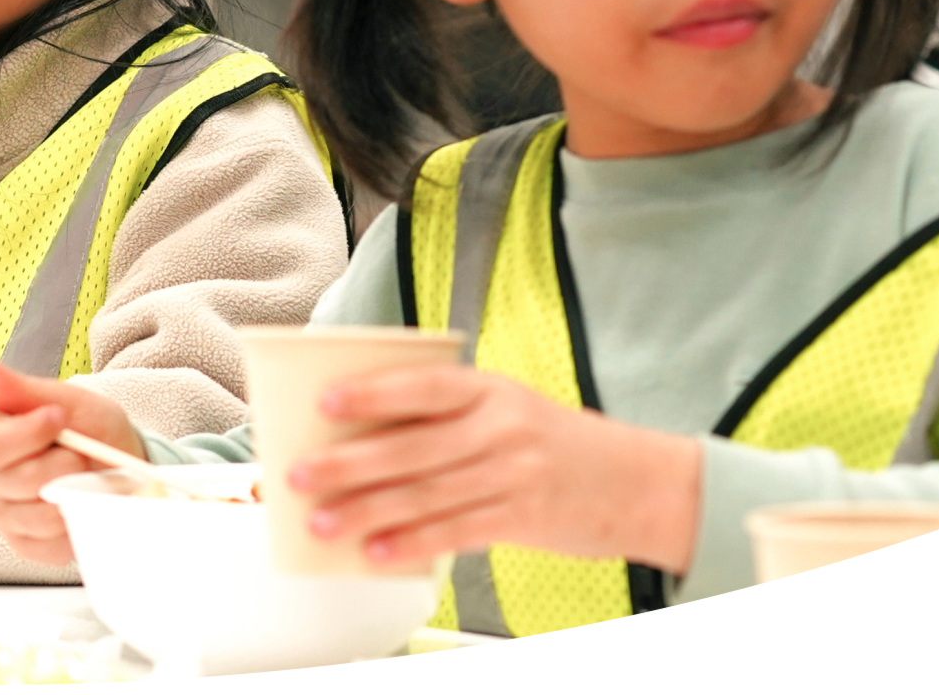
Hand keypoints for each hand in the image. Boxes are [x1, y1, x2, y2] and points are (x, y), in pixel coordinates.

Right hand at [0, 360, 141, 565]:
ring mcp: (3, 515)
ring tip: (85, 477)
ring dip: (74, 494)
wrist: (118, 466)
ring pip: (38, 515)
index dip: (29, 433)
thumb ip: (24, 390)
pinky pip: (50, 544)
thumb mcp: (67, 400)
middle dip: (63, 464)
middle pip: (17, 480)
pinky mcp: (24, 545)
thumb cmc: (90, 428)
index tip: (60, 417)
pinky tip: (81, 504)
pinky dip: (76, 524)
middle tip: (84, 452)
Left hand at [290, 365, 701, 573]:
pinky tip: (375, 553)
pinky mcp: (522, 517)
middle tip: (298, 474)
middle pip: (411, 447)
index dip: (372, 392)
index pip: (423, 386)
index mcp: (489, 389)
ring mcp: (513, 473)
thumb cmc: (554, 442)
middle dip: (347, 464)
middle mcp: (501, 427)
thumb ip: (446, 419)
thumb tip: (361, 441)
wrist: (640, 482)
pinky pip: (455, 532)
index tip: (324, 402)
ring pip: (425, 494)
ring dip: (365, 511)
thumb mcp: (508, 408)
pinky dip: (410, 544)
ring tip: (321, 522)